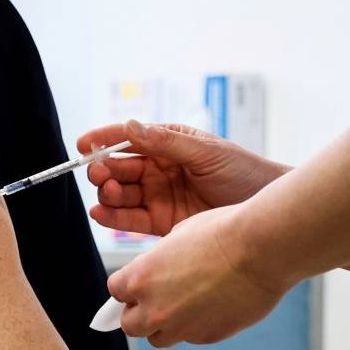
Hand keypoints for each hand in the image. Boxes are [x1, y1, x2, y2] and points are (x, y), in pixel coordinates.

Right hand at [78, 120, 289, 235]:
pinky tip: (101, 213)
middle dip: (103, 169)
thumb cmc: (242, 172)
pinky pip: (132, 219)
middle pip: (120, 167)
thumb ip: (166, 142)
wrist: (266, 209)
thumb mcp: (205, 151)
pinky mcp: (163, 222)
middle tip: (99, 174)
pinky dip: (113, 217)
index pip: (128, 138)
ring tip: (108, 193)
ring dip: (108, 193)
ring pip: (122, 193)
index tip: (83, 144)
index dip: (103, 140)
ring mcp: (159, 195)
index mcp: (167, 144)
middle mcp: (159, 169)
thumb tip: (131, 127)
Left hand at [108, 205, 290, 345]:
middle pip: (130, 325)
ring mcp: (181, 327)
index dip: (127, 286)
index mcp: (141, 277)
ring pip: (158, 338)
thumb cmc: (221, 234)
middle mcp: (155, 307)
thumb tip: (155, 272)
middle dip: (139, 312)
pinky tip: (209, 306)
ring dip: (163, 325)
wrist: (260, 250)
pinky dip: (193, 326)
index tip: (137, 283)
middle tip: (155, 298)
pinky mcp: (206, 337)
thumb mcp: (177, 236)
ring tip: (182, 304)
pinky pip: (189, 337)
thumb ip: (158, 261)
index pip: (116, 291)